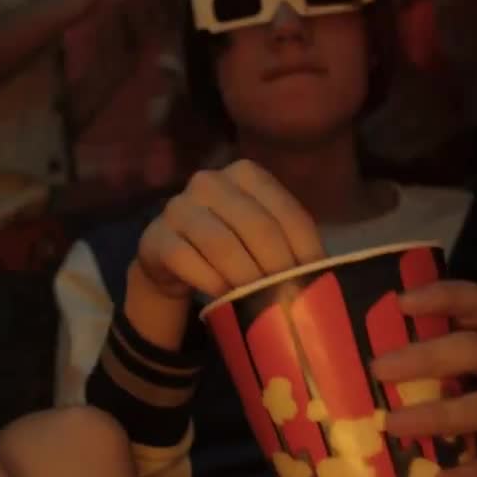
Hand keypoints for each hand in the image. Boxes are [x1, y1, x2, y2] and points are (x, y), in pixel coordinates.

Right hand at [134, 160, 325, 302]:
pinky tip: (223, 299)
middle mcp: (209, 181)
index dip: (304, 249)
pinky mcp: (155, 236)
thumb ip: (287, 243)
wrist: (175, 259)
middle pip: (255, 226)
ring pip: (221, 243)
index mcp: (245, 174)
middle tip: (288, 298)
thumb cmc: (232, 247)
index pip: (285, 212)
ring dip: (244, 277)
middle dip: (276, 266)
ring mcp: (178, 206)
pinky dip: (210, 281)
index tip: (315, 281)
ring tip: (259, 303)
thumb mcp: (263, 237)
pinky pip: (186, 259)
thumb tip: (321, 274)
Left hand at [371, 281, 476, 476]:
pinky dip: (474, 473)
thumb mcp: (449, 379)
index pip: (472, 301)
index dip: (441, 296)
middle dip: (426, 358)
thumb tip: (332, 362)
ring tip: (394, 427)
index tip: (400, 302)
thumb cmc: (471, 405)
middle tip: (378, 370)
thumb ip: (411, 368)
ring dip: (439, 416)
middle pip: (476, 348)